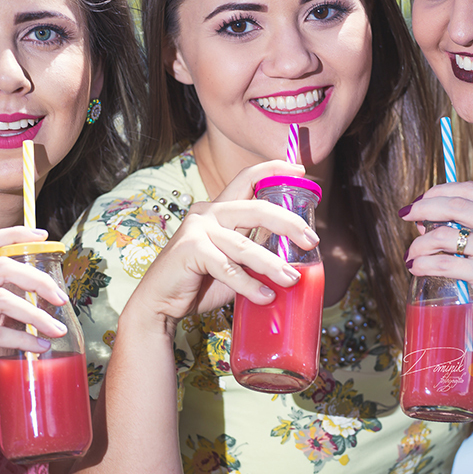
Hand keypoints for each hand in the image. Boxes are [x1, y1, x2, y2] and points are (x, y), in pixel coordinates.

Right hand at [0, 226, 69, 428]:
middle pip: (0, 267)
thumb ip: (2, 304)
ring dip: (37, 314)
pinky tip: (41, 346)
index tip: (43, 236)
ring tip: (58, 327)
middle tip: (61, 298)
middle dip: (38, 280)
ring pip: (2, 299)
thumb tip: (41, 289)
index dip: (13, 234)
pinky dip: (25, 338)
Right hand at [129, 161, 319, 334]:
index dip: (274, 169)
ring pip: (245, 245)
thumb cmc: (200, 282)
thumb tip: (295, 257)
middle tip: (311, 240)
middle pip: (256, 208)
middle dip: (288, 222)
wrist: (160, 303)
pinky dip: (249, 285)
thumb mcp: (235, 263)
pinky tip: (265, 296)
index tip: (300, 170)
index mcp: (219, 209)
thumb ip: (256, 252)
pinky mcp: (190, 249)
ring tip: (292, 279)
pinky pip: (228, 268)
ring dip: (272, 264)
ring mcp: (197, 229)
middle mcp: (208, 212)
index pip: (247, 178)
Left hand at [401, 182, 472, 348]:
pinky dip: (423, 264)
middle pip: (454, 204)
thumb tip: (426, 223)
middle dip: (423, 207)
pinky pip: (443, 263)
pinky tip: (416, 268)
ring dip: (419, 243)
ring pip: (444, 235)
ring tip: (411, 254)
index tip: (420, 201)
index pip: (470, 190)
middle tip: (405, 215)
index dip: (439, 191)